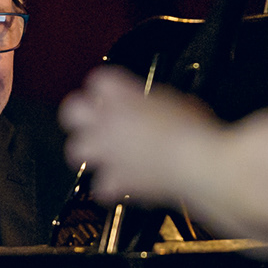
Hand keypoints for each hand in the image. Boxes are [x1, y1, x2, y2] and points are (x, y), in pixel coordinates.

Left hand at [58, 66, 213, 204]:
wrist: (195, 162)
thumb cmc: (194, 129)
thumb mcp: (178, 101)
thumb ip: (157, 101)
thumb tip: (157, 106)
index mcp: (123, 94)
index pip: (98, 80)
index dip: (104, 89)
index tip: (111, 95)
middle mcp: (107, 120)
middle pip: (72, 110)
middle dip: (80, 117)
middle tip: (93, 121)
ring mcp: (107, 151)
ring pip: (76, 149)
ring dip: (88, 151)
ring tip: (102, 155)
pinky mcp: (114, 180)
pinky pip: (100, 186)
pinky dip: (109, 187)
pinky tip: (120, 185)